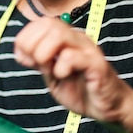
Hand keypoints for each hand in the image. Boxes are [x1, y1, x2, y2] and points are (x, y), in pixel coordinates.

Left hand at [13, 17, 132, 125]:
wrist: (110, 109)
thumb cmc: (82, 91)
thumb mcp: (52, 76)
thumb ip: (40, 62)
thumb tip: (22, 52)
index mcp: (67, 40)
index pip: (42, 23)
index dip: (25, 37)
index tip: (23, 58)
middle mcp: (78, 40)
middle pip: (49, 24)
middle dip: (31, 44)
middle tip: (34, 64)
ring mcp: (88, 50)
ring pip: (59, 35)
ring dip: (44, 52)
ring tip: (47, 69)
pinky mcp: (97, 65)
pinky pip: (73, 57)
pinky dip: (61, 67)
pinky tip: (63, 76)